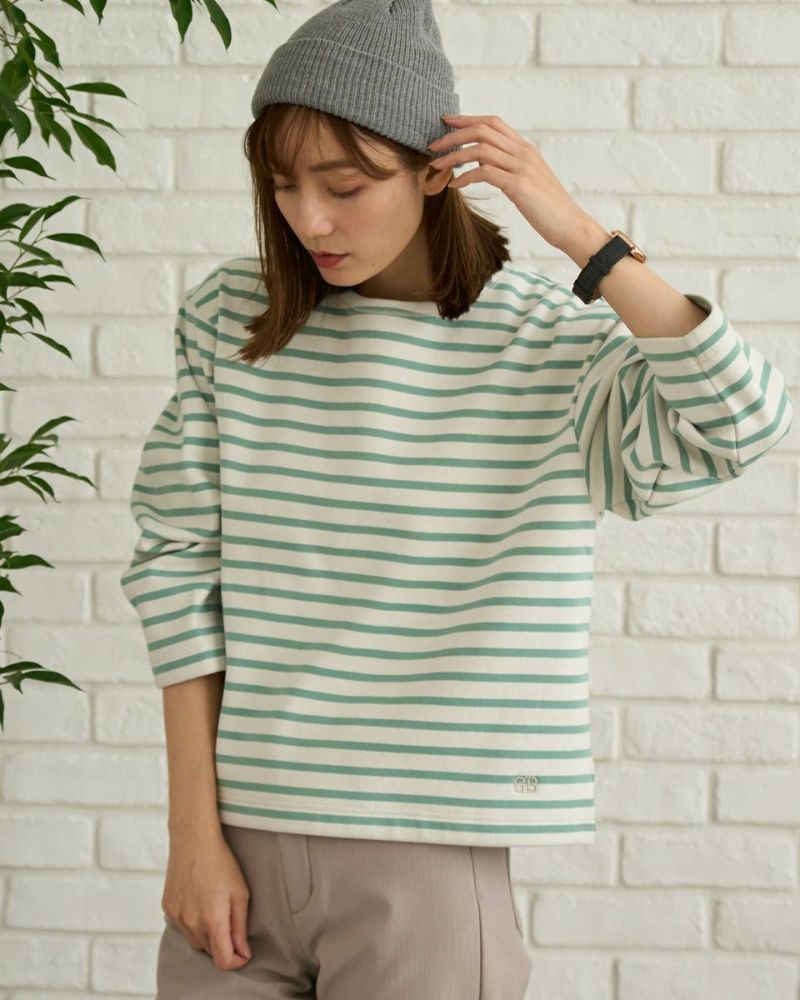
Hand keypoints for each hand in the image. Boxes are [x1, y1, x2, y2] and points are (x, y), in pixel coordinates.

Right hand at [162, 829, 251, 969]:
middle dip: (222, 943)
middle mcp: (192, 923)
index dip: (236, 960)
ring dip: (206, 934)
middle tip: (230, 919)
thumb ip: (240, 927)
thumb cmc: (221, 863)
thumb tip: (243, 953)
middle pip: (209, 951)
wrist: (193, 840)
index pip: (223, 961)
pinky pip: (182, 926)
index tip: (243, 951)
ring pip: (195, 941)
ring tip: (213, 907)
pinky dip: (192, 922)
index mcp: (213, 920)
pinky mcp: (168, 908)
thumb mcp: (240, 893)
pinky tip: (198, 900)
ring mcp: (177, 917)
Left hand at [427, 113, 592, 252]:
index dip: (468, 119)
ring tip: (437, 166)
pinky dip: (466, 177)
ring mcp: (522, 167)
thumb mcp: (529, 182)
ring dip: (454, 156)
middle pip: (483, 130)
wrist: (570, 224)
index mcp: (525, 149)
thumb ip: (510, 169)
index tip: (446, 122)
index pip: (493, 122)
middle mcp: (523, 152)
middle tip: (433, 145)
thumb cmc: (548, 208)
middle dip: (454, 135)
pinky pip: (485, 173)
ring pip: (480, 149)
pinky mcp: (519, 185)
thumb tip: (487, 169)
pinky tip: (455, 186)